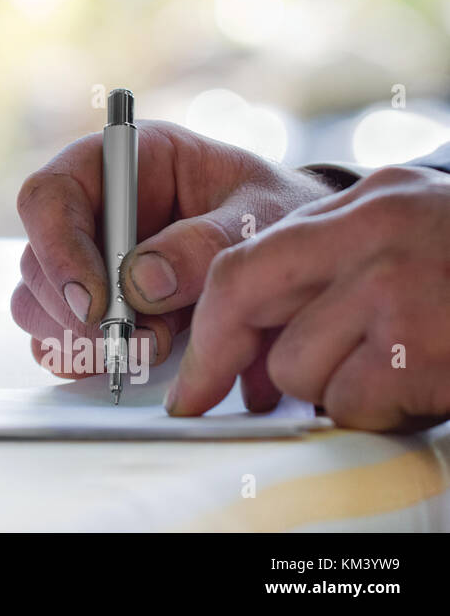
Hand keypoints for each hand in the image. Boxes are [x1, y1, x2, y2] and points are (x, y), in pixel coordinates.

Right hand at [12, 122, 339, 376]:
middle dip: (78, 310)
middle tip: (143, 341)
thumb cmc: (278, 216)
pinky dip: (86, 358)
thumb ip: (206, 245)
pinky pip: (56, 338)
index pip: (50, 194)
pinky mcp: (91, 306)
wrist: (302, 257)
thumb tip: (140, 283)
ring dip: (81, 339)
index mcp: (122, 161)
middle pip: (36, 257)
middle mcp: (90, 209)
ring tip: (153, 350)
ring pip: (36, 303)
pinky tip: (137, 359)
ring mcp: (84, 260)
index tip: (98, 302)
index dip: (58, 248)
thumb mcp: (261, 219)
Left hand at [167, 164, 449, 430]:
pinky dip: (378, 411)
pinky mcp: (430, 348)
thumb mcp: (411, 225)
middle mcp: (376, 234)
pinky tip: (421, 385)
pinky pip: (355, 403)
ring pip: (301, 369)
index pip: (244, 262)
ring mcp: (404, 289)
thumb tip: (252, 320)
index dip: (208, 328)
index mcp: (367, 204)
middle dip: (242, 363)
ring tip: (393, 368)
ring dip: (335, 388)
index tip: (190, 381)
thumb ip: (335, 255)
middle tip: (232, 400)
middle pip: (252, 310)